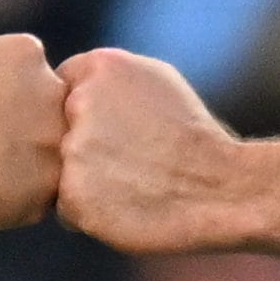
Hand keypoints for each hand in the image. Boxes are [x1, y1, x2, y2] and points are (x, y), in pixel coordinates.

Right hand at [0, 28, 66, 233]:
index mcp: (27, 53)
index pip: (31, 74)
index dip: (6, 97)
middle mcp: (54, 91)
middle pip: (49, 112)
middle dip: (24, 127)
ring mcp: (56, 139)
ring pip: (48, 155)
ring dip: (24, 164)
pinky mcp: (51, 183)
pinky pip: (40, 193)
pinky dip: (18, 198)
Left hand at [52, 46, 261, 256]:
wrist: (223, 188)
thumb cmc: (193, 136)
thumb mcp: (156, 81)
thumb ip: (107, 79)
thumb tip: (70, 84)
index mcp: (99, 68)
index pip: (64, 87)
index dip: (88, 114)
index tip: (118, 129)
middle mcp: (79, 103)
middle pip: (57, 128)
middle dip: (84, 146)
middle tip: (129, 161)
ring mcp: (74, 150)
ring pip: (59, 169)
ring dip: (85, 180)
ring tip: (131, 185)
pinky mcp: (74, 195)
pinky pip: (66, 207)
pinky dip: (89, 213)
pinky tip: (126, 208)